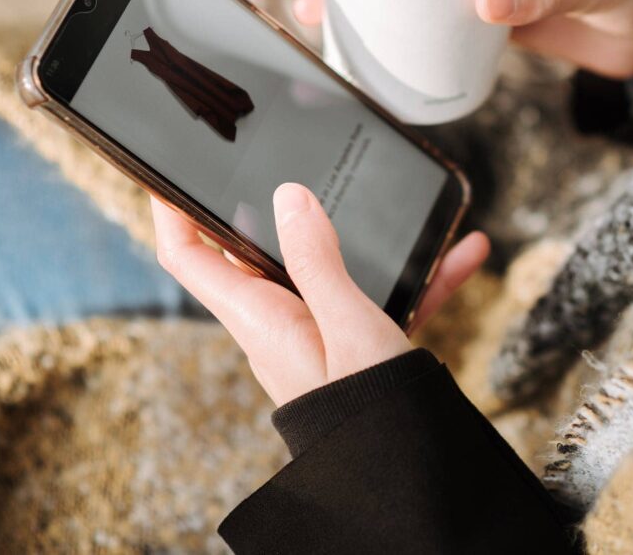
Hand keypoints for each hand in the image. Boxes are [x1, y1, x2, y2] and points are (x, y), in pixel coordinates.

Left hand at [151, 184, 489, 406]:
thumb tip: (290, 196)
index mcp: (259, 317)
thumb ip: (316, 259)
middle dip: (279, 206)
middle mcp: (280, 323)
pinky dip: (413, 277)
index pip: (189, 255)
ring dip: (367, 239)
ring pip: (332, 268)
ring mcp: (318, 332)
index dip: (172, 209)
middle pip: (259, 250)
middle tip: (295, 161)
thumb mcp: (347, 323)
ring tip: (404, 207)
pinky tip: (460, 255)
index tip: (173, 168)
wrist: (408, 471)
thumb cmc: (368, 410)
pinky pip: (378, 296)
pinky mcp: (355, 343)